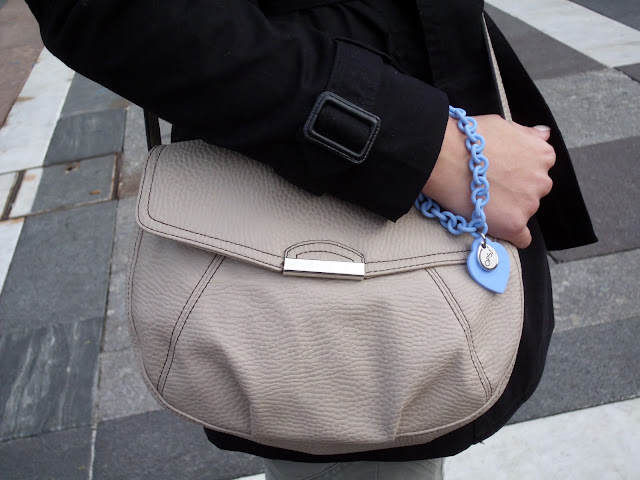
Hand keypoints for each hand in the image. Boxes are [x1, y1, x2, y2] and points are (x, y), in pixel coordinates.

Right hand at [422, 114, 554, 247]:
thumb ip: (527, 134)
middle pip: (533, 192)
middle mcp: (542, 180)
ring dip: (508, 209)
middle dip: (515, 191)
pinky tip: (495, 225)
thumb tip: (545, 134)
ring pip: (524, 212)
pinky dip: (510, 234)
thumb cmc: (467, 140)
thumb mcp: (502, 125)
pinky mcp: (514, 224)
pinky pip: (521, 238)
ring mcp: (529, 204)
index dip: (517, 173)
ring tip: (482, 200)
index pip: (539, 170)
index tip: (500, 174)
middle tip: (489, 187)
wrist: (443, 157)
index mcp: (542, 155)